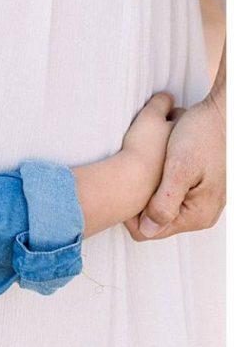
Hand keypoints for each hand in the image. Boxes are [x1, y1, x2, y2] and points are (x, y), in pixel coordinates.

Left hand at [124, 93, 224, 240]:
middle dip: (142, 198)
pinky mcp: (197, 188)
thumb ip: (165, 202)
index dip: (132, 212)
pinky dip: (159, 178)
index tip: (126, 185)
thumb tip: (147, 230)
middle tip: (137, 169)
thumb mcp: (180, 168)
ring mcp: (199, 201)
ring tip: (148, 161)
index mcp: (196, 214)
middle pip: (156, 219)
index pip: (151, 231)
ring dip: (150, 187)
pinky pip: (169, 192)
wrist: (220, 114)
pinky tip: (157, 160)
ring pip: (160, 204)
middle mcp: (200, 213)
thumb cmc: (202, 135)